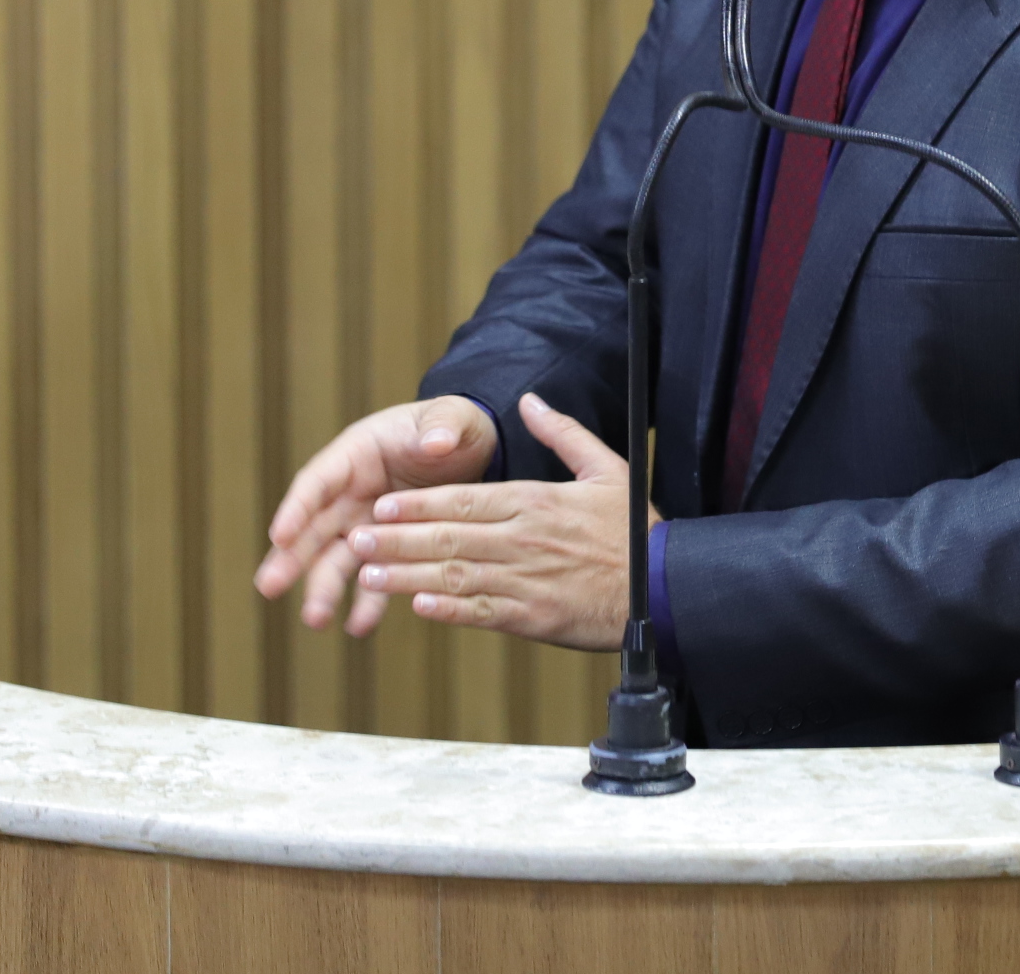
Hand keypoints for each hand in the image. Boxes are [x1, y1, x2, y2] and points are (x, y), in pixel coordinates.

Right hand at [255, 396, 498, 633]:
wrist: (473, 453)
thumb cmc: (454, 428)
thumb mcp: (454, 418)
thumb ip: (444, 426)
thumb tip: (437, 443)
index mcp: (357, 454)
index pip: (318, 481)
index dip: (297, 507)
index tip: (278, 534)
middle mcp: (351, 493)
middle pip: (314, 527)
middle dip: (291, 557)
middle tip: (268, 587)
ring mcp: (365, 524)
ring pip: (335, 559)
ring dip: (323, 588)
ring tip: (316, 620)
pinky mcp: (386, 550)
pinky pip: (373, 578)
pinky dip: (367, 602)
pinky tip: (360, 627)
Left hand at [340, 393, 651, 652]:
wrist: (665, 589)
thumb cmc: (634, 530)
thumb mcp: (606, 468)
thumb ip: (562, 433)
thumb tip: (531, 401)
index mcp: (535, 501)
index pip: (463, 499)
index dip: (417, 502)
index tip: (380, 504)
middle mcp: (523, 540)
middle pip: (447, 537)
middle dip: (395, 539)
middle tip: (355, 540)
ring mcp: (525, 581)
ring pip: (454, 576)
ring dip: (407, 576)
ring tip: (368, 574)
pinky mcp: (532, 618)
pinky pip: (481, 613)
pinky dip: (447, 611)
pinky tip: (418, 608)